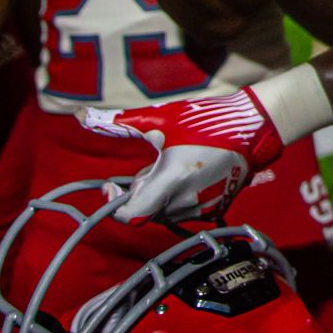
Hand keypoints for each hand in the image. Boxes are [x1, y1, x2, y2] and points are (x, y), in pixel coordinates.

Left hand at [81, 88, 282, 222]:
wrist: (252, 127)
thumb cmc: (206, 121)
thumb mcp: (160, 119)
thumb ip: (119, 123)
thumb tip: (80, 118)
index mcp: (168, 183)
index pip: (130, 215)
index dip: (115, 203)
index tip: (112, 184)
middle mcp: (184, 203)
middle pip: (146, 211)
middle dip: (140, 192)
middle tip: (152, 164)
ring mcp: (202, 209)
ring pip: (165, 213)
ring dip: (160, 196)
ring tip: (173, 167)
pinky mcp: (217, 208)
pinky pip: (186, 211)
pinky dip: (179, 198)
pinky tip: (190, 175)